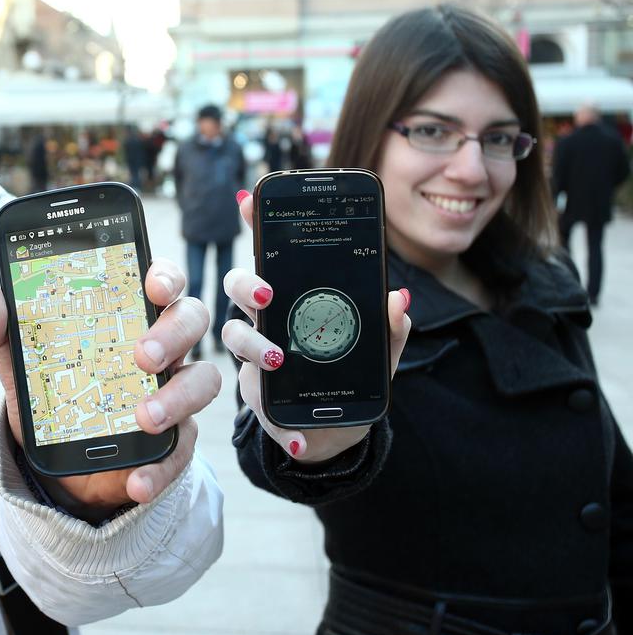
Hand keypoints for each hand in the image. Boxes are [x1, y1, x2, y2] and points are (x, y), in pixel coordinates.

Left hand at [0, 260, 220, 519]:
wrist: (62, 459)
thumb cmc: (55, 390)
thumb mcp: (23, 362)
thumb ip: (4, 328)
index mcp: (130, 313)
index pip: (161, 280)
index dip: (166, 276)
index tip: (153, 286)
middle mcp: (163, 346)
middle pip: (192, 320)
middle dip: (174, 334)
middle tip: (143, 356)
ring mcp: (175, 391)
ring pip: (203, 381)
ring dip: (178, 398)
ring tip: (143, 418)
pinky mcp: (176, 440)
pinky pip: (183, 450)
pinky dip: (161, 468)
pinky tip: (135, 480)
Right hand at [223, 191, 411, 463]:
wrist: (336, 431)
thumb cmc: (350, 377)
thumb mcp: (379, 353)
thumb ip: (390, 328)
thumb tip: (400, 299)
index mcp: (295, 295)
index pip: (271, 252)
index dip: (255, 223)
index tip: (249, 199)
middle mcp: (268, 317)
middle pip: (239, 285)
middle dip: (247, 284)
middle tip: (268, 295)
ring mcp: (256, 352)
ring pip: (234, 333)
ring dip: (254, 347)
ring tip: (280, 361)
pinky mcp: (257, 394)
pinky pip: (256, 400)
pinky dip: (278, 423)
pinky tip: (298, 435)